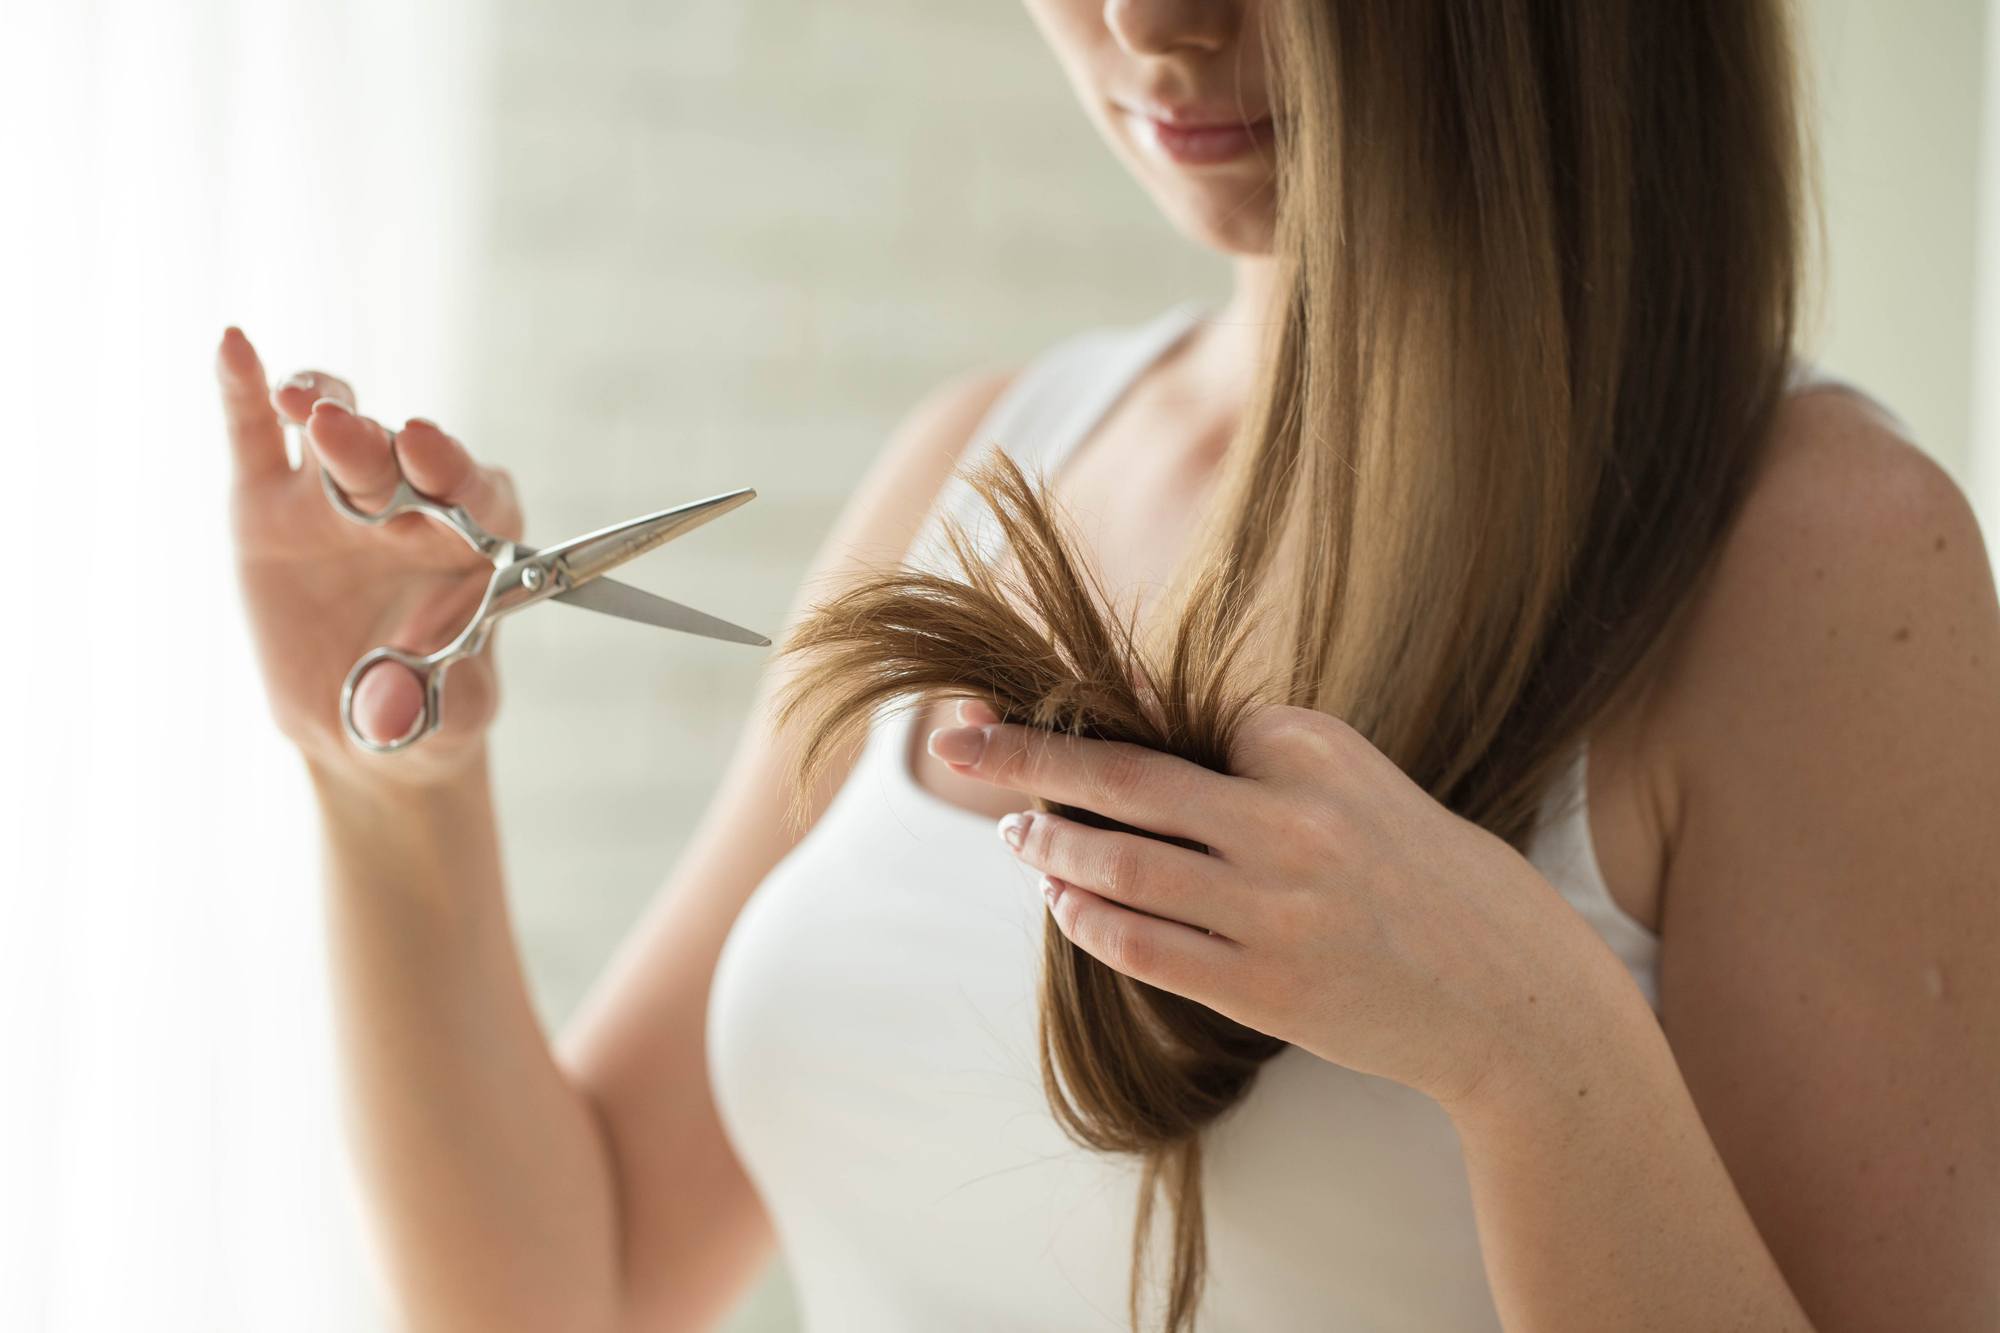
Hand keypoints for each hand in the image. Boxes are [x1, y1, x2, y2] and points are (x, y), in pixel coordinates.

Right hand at [214, 326, 522, 784]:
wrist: (366, 727)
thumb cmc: (429, 715)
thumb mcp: (444, 725)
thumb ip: (425, 710)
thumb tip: (386, 715)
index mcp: (475, 539)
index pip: (474, 490)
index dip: (451, 467)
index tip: (427, 448)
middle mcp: (410, 502)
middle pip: (396, 456)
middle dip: (373, 444)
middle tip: (342, 431)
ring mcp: (336, 496)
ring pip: (331, 434)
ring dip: (322, 409)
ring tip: (299, 403)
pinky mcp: (269, 502)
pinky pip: (254, 437)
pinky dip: (243, 391)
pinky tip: (233, 348)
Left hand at [927, 699, 1622, 1110]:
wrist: (1514, 996)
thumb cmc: (1423, 878)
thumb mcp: (1356, 785)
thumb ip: (1263, 759)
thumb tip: (1142, 742)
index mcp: (1314, 749)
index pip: (1177, 724)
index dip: (1097, 723)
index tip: (1033, 710)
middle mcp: (1290, 820)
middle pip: (1123, 776)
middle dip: (1025, 755)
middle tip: (954, 740)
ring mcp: (1276, 908)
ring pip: (1120, 864)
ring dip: (1049, 844)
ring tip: (1010, 831)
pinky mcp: (1266, 987)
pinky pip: (1144, 947)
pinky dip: (1086, 920)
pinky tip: (1057, 900)